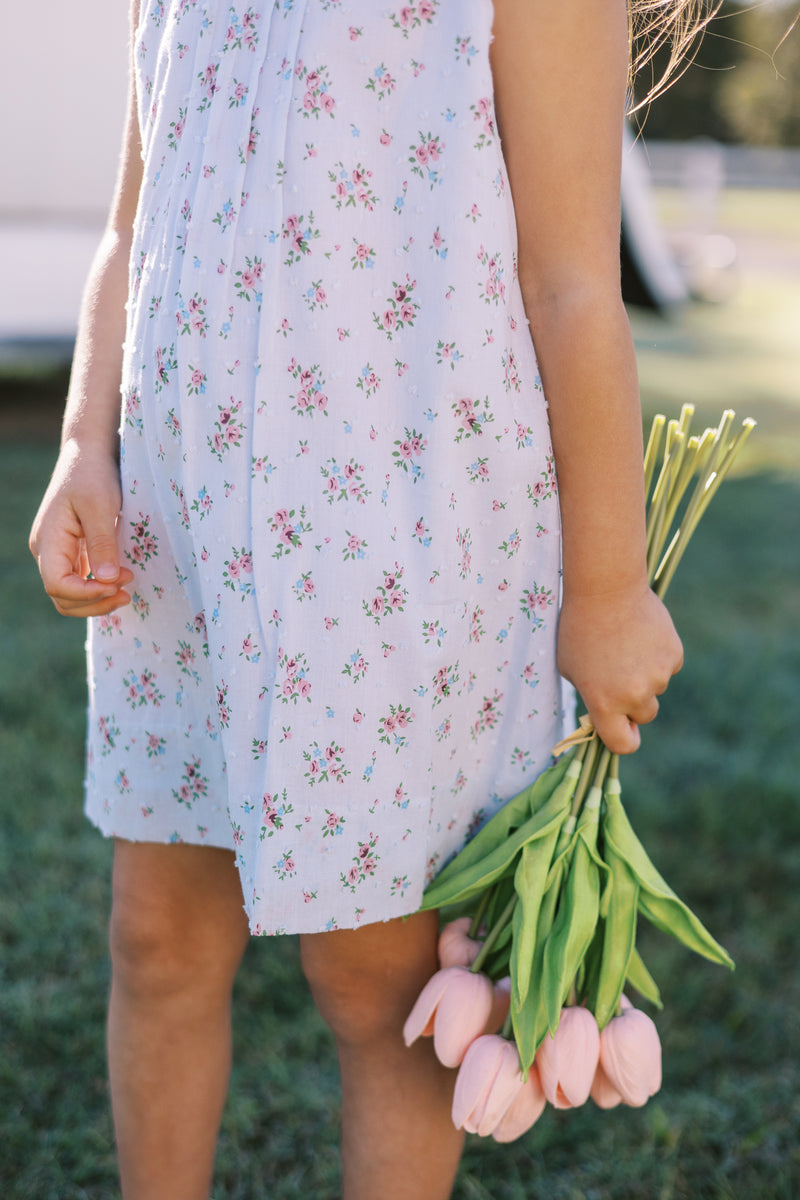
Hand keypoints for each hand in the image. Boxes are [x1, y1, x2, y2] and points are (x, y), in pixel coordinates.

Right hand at [29, 439, 133, 617]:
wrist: (88, 455)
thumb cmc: (92, 475)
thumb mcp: (100, 506)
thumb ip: (101, 544)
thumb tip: (107, 580)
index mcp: (49, 540)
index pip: (57, 585)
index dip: (86, 594)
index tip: (116, 585)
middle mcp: (48, 551)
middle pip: (62, 597)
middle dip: (94, 602)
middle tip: (127, 592)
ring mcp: (58, 553)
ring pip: (70, 594)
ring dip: (97, 599)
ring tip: (126, 590)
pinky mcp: (71, 551)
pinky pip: (80, 581)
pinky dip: (98, 588)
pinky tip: (120, 581)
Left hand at [557, 581, 682, 754]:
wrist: (606, 589)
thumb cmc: (578, 628)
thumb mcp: (570, 669)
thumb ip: (591, 695)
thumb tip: (606, 712)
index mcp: (604, 703)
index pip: (623, 745)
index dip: (623, 739)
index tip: (622, 730)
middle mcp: (634, 695)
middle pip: (644, 715)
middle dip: (634, 702)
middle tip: (618, 673)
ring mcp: (658, 676)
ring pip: (656, 687)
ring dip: (645, 674)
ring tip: (625, 645)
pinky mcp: (674, 655)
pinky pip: (667, 666)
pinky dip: (658, 656)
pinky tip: (641, 635)